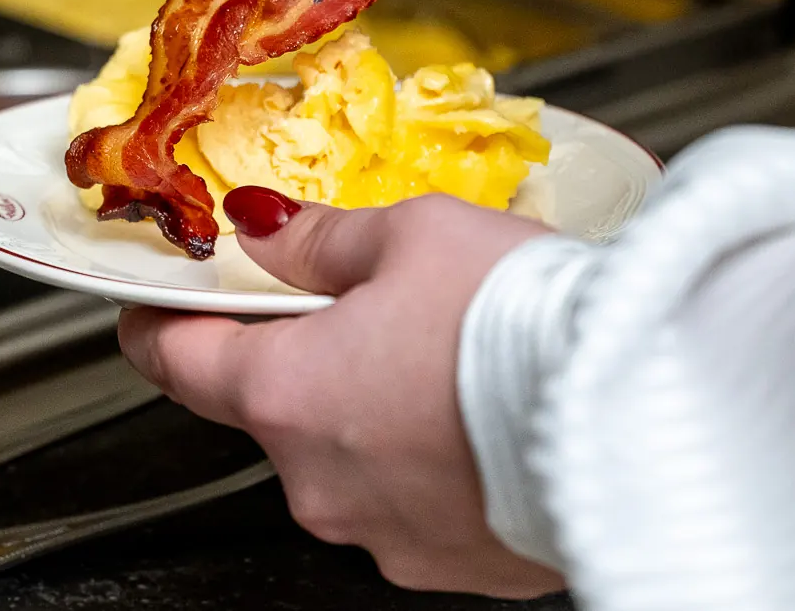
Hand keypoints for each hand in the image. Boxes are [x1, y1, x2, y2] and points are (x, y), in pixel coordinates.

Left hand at [119, 189, 562, 597]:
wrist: (636, 414)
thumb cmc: (524, 323)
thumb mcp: (412, 235)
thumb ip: (322, 240)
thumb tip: (267, 231)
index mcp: (286, 393)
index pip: (176, 360)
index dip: (161, 320)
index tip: (158, 300)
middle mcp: (319, 480)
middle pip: (275, 406)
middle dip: (309, 353)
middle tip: (372, 299)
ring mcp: (382, 534)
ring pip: (348, 454)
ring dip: (376, 406)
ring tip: (450, 351)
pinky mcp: (449, 563)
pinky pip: (413, 497)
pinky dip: (431, 453)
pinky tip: (482, 407)